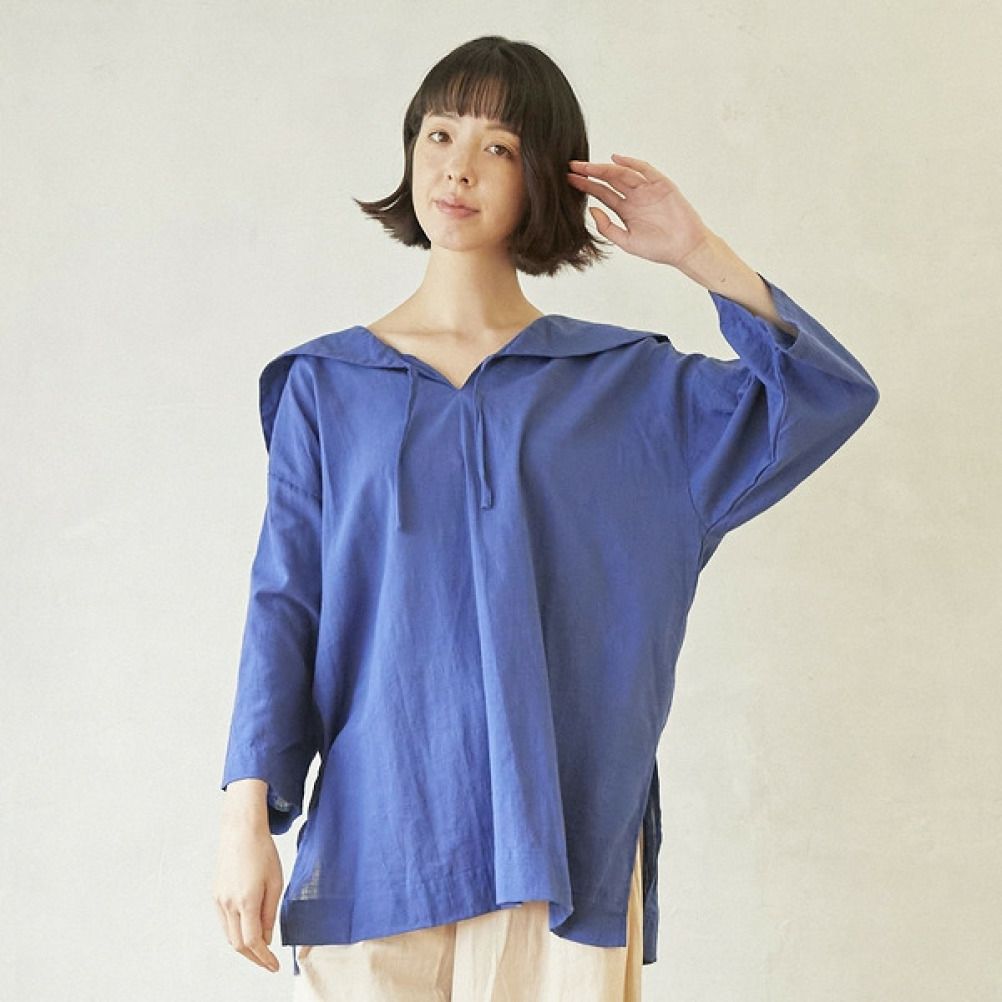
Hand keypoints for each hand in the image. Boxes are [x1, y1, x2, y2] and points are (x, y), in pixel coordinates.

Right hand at [212, 820, 283, 972]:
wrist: (241, 830)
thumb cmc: (263, 851)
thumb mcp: (275, 882)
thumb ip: (270, 913)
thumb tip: (266, 938)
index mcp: (246, 901)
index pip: (253, 942)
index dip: (263, 958)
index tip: (274, 966)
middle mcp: (229, 903)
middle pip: (238, 944)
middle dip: (253, 958)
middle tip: (267, 962)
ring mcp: (219, 899)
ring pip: (229, 935)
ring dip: (244, 947)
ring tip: (260, 950)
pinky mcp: (215, 894)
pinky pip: (224, 922)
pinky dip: (235, 932)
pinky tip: (247, 930)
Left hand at [566, 154, 712, 268]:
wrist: (684, 249)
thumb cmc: (658, 248)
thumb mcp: (626, 242)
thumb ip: (607, 227)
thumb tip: (591, 209)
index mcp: (625, 210)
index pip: (601, 194)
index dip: (586, 186)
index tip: (568, 180)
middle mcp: (634, 197)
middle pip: (608, 180)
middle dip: (591, 173)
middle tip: (572, 166)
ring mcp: (647, 190)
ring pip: (623, 174)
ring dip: (605, 168)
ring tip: (588, 166)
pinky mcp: (662, 185)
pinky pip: (645, 171)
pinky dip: (632, 164)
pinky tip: (616, 160)